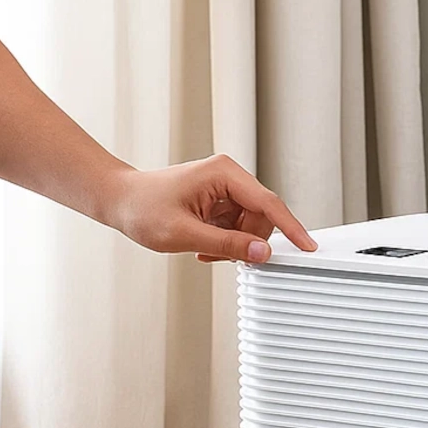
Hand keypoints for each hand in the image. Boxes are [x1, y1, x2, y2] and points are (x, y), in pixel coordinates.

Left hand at [107, 154, 315, 262]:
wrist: (119, 201)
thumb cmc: (143, 208)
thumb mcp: (185, 233)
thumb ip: (228, 244)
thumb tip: (263, 253)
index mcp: (224, 173)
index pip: (269, 203)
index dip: (291, 227)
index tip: (308, 246)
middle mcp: (229, 176)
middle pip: (261, 218)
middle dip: (245, 241)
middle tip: (217, 253)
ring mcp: (225, 189)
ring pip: (250, 226)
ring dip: (232, 244)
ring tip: (203, 248)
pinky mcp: (219, 201)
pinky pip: (237, 227)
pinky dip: (224, 242)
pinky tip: (202, 244)